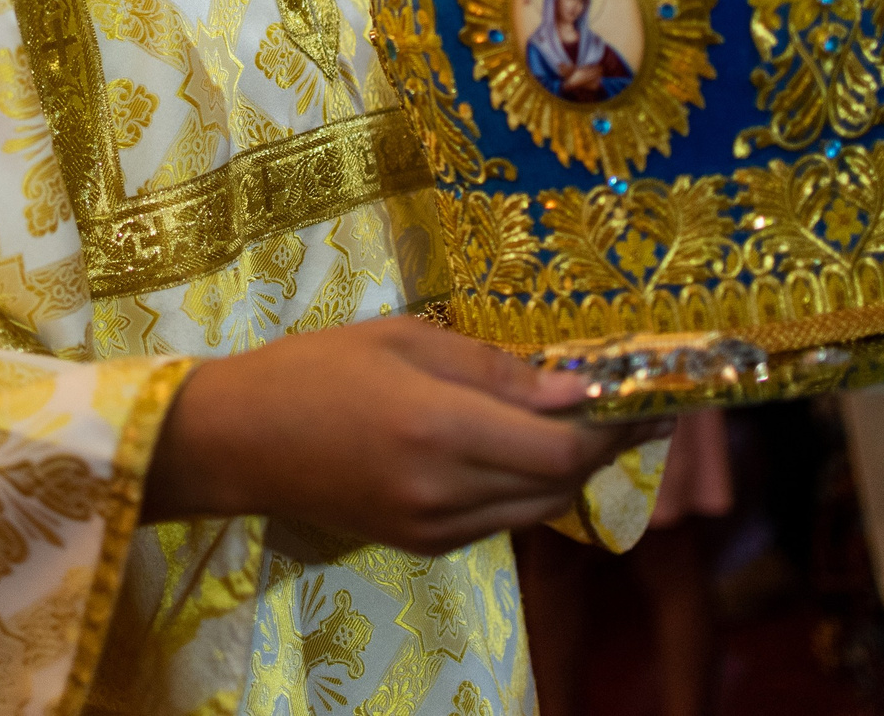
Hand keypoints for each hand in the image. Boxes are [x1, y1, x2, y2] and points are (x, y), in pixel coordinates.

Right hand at [142, 315, 669, 556]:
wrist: (237, 440)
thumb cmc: (315, 368)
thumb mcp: (404, 339)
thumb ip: (492, 368)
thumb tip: (574, 389)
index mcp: (440, 428)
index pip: (560, 449)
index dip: (611, 428)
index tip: (645, 396)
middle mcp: (445, 490)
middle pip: (558, 485)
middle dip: (603, 448)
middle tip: (630, 408)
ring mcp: (432, 527)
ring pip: (537, 511)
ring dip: (568, 472)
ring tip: (586, 425)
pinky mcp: (420, 544)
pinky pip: (499, 521)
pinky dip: (524, 488)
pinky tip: (523, 450)